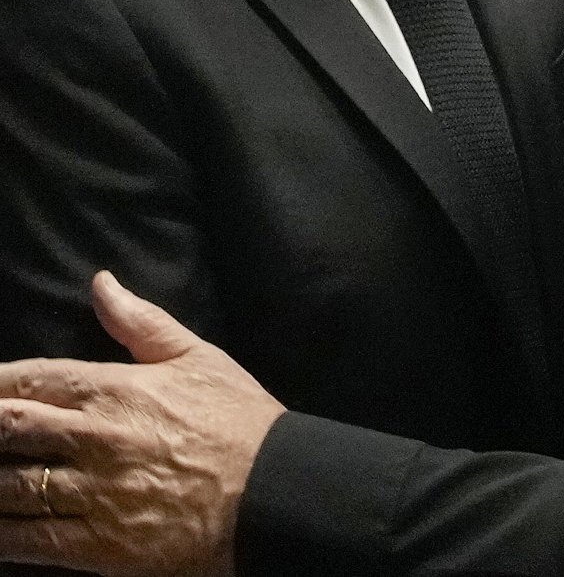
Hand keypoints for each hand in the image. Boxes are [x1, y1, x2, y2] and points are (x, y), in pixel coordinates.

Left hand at [0, 272, 284, 576]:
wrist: (271, 489)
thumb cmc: (237, 418)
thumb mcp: (197, 356)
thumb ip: (141, 321)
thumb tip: (100, 283)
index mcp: (116, 389)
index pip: (34, 379)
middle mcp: (94, 438)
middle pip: (8, 429)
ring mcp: (91, 494)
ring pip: (8, 487)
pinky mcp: (96, 546)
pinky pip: (28, 540)